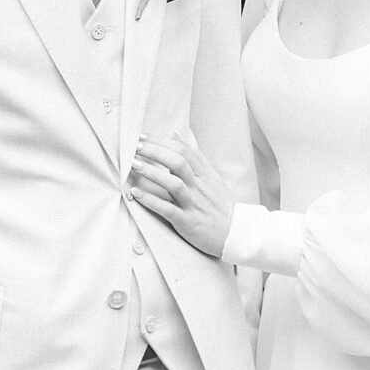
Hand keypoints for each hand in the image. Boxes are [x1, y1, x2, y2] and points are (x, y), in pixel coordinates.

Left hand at [129, 133, 233, 258]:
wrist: (236, 234)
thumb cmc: (220, 206)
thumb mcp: (211, 177)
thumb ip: (194, 157)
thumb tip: (175, 135)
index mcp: (205, 174)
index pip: (184, 150)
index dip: (161, 141)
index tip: (142, 136)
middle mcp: (199, 186)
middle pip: (178, 162)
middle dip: (154, 151)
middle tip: (134, 146)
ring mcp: (194, 204)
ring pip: (173, 183)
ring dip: (152, 173)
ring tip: (133, 164)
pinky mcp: (188, 222)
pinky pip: (168, 210)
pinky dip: (151, 201)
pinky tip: (136, 194)